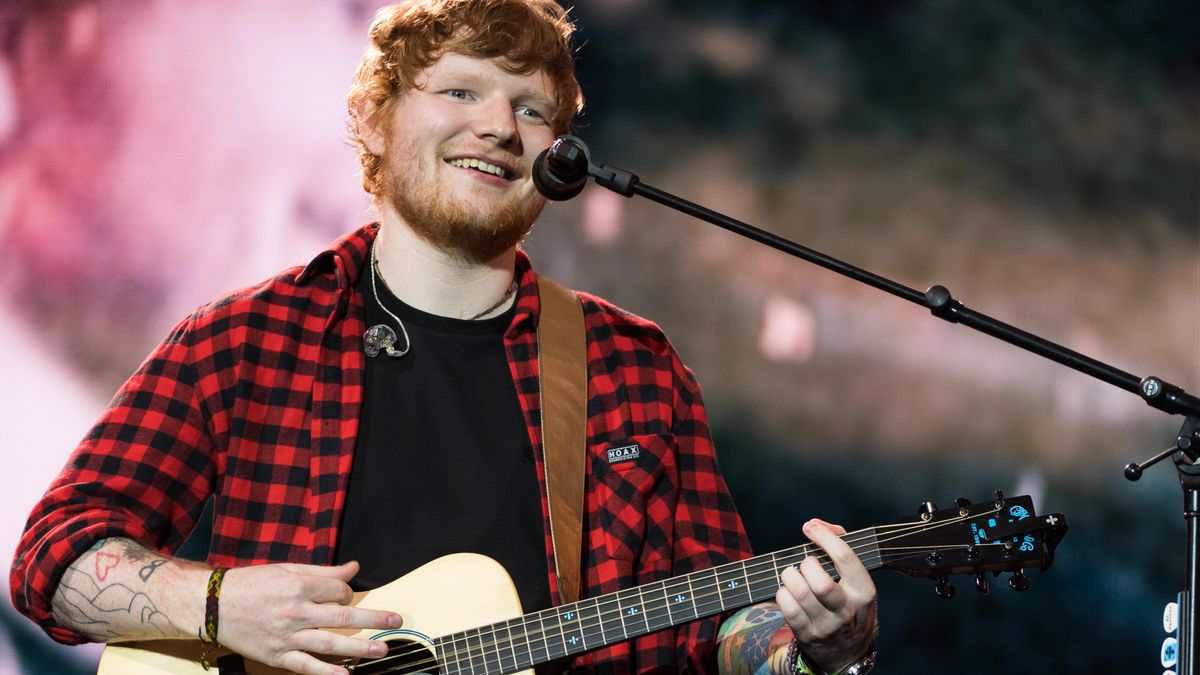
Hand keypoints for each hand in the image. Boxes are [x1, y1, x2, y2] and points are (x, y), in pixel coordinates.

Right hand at [216, 561, 402, 674]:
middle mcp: (296, 612)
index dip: (349, 593)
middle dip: (373, 618)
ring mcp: (287, 636)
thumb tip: (354, 568)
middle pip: (343, 617)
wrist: (213, 605)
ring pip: (329, 644)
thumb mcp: (288, 569)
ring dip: (358, 648)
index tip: (348, 596)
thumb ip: (323, 571)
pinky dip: (326, 672)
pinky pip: (306, 666)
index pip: (339, 591)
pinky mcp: (277, 656)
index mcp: (298, 586)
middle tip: (396, 621)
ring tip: (381, 650)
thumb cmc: (252, 584)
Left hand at [775, 519, 876, 671]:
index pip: (845, 558)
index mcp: (864, 591)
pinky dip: (782, 593)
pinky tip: (788, 591)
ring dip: (790, 576)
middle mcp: (846, 610)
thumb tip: (813, 524)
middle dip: (807, 564)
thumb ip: (839, 543)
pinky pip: (787, 609)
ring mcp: (826, 626)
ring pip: (800, 594)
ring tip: (793, 574)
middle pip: (821, 582)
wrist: (849, 652)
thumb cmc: (850, 603)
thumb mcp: (856, 577)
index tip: (810, 529)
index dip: (824, 537)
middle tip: (806, 563)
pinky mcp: (807, 635)